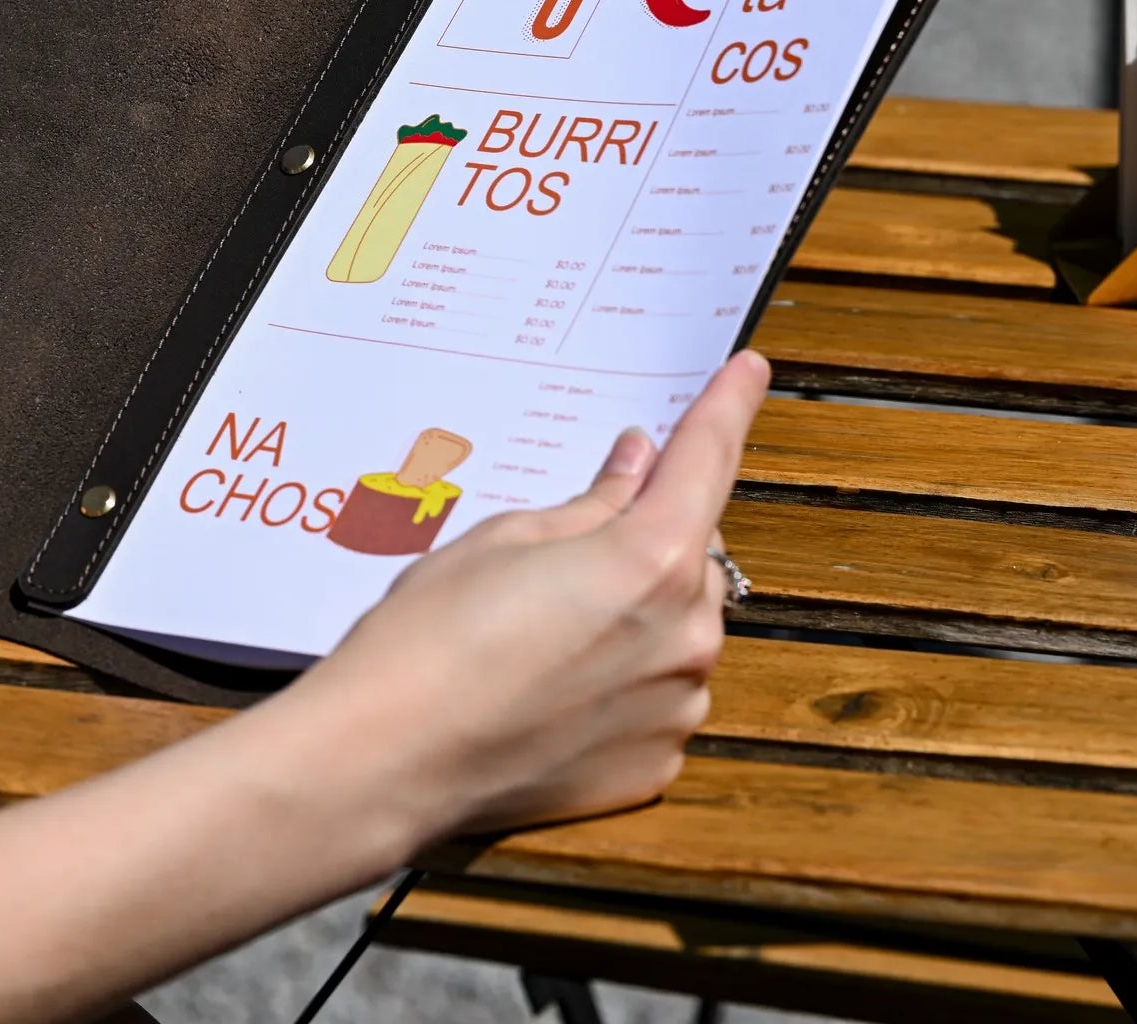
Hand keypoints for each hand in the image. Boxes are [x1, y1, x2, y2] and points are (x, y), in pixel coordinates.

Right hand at [280, 349, 769, 843]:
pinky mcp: (654, 767)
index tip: (748, 370)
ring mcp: (675, 709)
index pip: (706, 460)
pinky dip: (628, 677)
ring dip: (642, 611)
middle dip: (652, 534)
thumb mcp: (504, 538)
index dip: (728, 406)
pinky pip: (662, 695)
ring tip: (547, 626)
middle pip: (693, 555)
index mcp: (652, 562)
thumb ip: (590, 504)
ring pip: (681, 628)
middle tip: (575, 542)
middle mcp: (686, 637)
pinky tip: (555, 682)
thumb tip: (638, 467)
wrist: (387, 759)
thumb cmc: (431, 637)